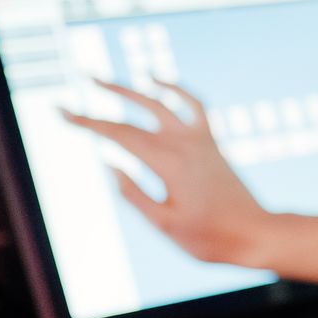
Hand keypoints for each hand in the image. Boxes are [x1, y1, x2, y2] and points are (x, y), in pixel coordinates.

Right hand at [59, 77, 271, 266]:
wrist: (256, 234)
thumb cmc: (210, 237)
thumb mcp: (164, 224)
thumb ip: (134, 194)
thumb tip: (110, 164)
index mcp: (167, 163)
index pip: (118, 135)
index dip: (87, 122)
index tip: (61, 112)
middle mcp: (183, 143)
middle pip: (133, 116)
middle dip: (99, 105)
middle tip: (72, 93)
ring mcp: (200, 139)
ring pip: (160, 102)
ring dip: (131, 88)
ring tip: (104, 80)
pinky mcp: (212, 142)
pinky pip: (194, 105)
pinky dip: (176, 89)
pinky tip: (158, 81)